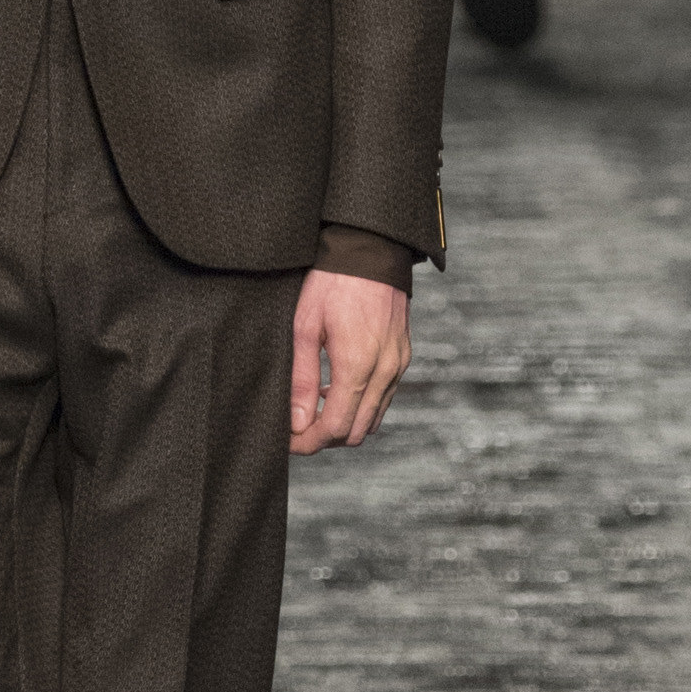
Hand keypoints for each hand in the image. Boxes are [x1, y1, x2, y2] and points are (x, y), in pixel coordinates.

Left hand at [289, 269, 408, 455]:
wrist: (370, 249)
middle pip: (355, 432)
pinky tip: (334, 387)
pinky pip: (383, 398)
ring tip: (312, 407)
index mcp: (357, 366)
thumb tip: (295, 422)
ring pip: (372, 418)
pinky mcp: (402, 357)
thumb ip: (300, 378)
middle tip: (296, 428)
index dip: (308, 442)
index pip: (334, 427)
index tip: (287, 441)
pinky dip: (359, 405)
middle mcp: (384, 371)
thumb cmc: (332, 282)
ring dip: (343, 422)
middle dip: (324, 438)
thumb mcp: (304, 326)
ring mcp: (398, 365)